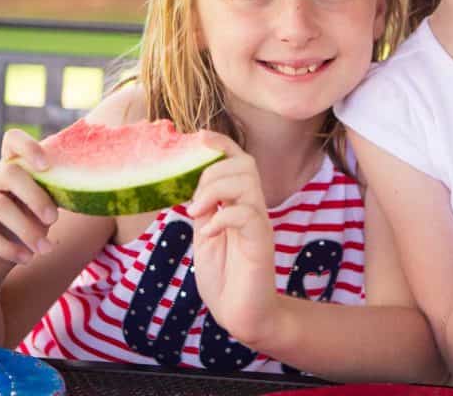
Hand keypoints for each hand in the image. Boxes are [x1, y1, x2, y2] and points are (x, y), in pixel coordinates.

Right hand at [0, 129, 58, 284]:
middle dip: (35, 196)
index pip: (13, 139)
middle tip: (54, 218)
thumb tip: (92, 181)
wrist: (6, 247)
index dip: (28, 146)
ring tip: (46, 249)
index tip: (46, 165)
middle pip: (10, 172)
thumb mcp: (47, 199)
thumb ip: (59, 186)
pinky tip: (27, 258)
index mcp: (14, 163)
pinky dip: (9, 248)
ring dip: (26, 230)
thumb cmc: (34, 215)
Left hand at [189, 132, 278, 346]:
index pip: (238, 160)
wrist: (243, 315)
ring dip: (215, 190)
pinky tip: (208, 234)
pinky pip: (246, 214)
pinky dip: (221, 217)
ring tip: (198, 213)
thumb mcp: (205, 236)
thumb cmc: (225, 277)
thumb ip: (204, 210)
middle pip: (245, 163)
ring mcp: (259, 224)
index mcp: (240, 203)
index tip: (199, 136)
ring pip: (247, 181)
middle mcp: (253, 208)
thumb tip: (192, 189)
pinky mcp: (260, 243)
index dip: (221, 143)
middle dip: (213, 171)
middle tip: (196, 201)